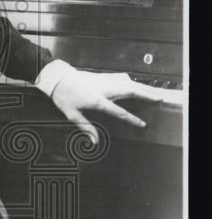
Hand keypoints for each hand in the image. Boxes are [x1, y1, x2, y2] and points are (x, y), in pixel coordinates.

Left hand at [50, 69, 169, 144]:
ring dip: (143, 87)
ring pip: (129, 83)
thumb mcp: (72, 114)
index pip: (119, 112)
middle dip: (146, 95)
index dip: (132, 119)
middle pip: (131, 91)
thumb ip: (86, 128)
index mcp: (97, 101)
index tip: (143, 124)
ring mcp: (105, 81)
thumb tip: (94, 143)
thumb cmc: (64, 97)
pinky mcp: (103, 76)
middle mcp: (104, 89)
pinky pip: (121, 78)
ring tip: (154, 91)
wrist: (58, 78)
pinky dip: (131, 81)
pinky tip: (135, 84)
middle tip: (160, 99)